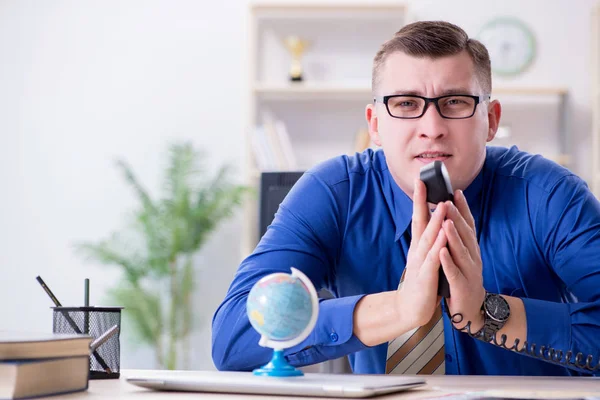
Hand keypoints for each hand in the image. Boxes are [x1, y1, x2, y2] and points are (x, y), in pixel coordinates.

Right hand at [396, 179, 447, 329]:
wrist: (411, 308)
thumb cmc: (422, 281)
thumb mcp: (423, 257)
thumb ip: (427, 240)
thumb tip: (431, 220)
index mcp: (419, 245)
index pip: (419, 218)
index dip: (420, 200)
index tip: (421, 181)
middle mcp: (417, 250)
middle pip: (419, 222)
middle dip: (422, 202)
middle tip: (423, 183)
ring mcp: (420, 263)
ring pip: (428, 239)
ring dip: (434, 222)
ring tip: (441, 205)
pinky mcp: (425, 277)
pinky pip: (433, 260)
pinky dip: (438, 247)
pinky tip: (444, 237)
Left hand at [439, 190, 485, 331]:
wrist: (470, 309)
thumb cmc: (462, 278)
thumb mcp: (462, 256)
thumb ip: (458, 238)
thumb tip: (452, 216)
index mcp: (471, 249)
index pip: (468, 225)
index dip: (463, 208)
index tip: (456, 191)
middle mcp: (472, 257)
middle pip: (465, 234)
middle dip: (456, 217)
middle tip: (447, 201)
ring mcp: (468, 271)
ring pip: (461, 251)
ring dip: (453, 236)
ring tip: (446, 221)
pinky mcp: (461, 285)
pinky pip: (454, 272)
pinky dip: (448, 261)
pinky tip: (441, 252)